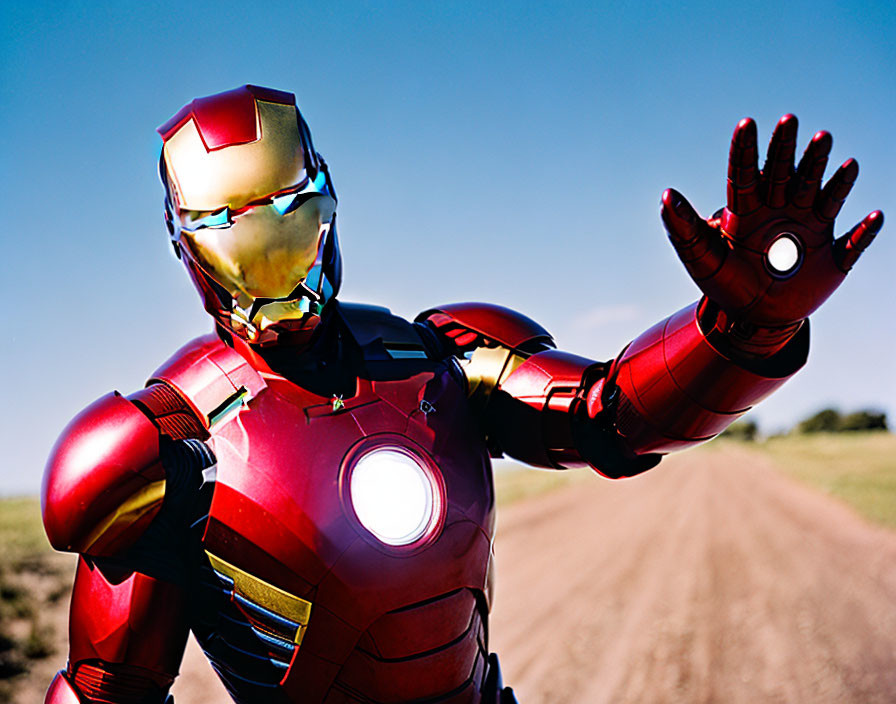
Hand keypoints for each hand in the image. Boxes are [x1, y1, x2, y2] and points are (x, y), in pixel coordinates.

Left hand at [661, 114, 882, 329]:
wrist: (755, 319)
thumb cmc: (726, 285)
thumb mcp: (702, 259)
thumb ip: (683, 229)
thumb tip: (666, 195)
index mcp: (749, 211)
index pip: (746, 174)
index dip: (746, 150)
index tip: (747, 124)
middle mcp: (782, 211)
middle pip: (786, 174)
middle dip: (788, 149)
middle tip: (790, 121)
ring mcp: (810, 229)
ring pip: (821, 194)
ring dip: (825, 172)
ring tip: (825, 143)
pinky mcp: (833, 256)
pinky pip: (853, 242)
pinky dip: (864, 232)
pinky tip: (874, 217)